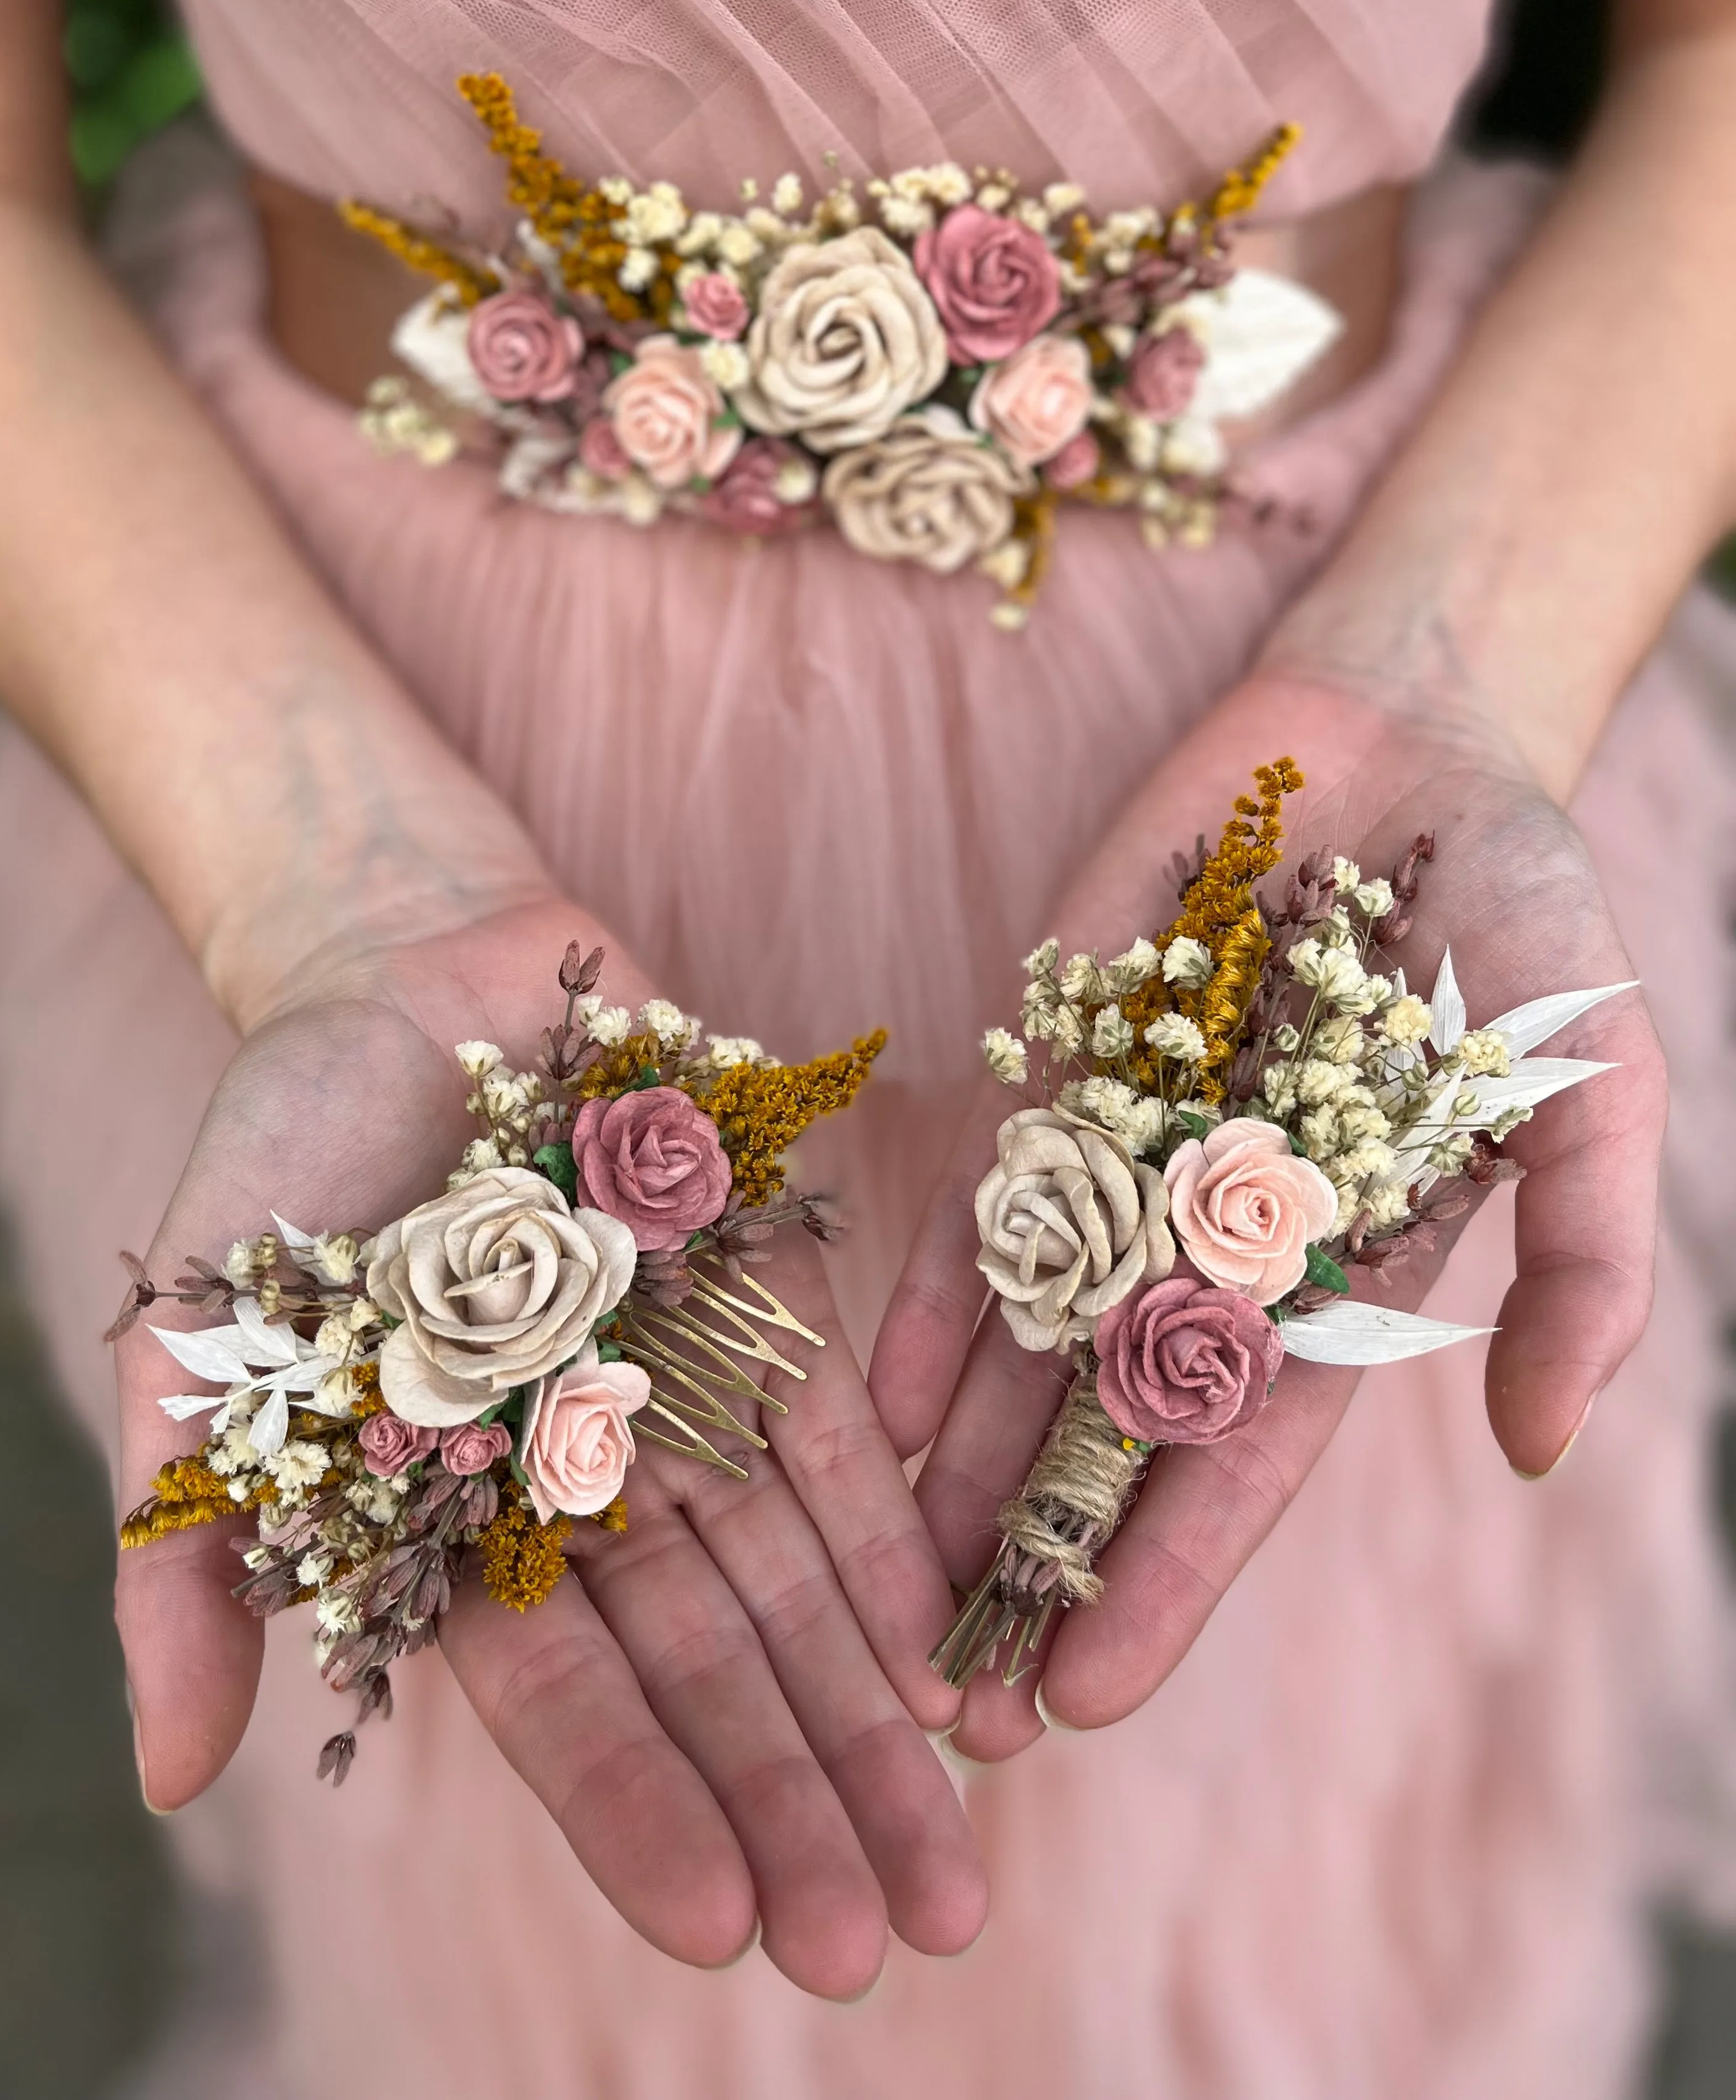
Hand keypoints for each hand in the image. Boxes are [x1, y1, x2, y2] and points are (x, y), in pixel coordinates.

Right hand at [115, 893, 981, 1996]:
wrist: (400, 971)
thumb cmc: (278, 1170)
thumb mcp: (199, 1358)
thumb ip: (184, 1561)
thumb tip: (170, 1784)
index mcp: (459, 1526)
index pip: (559, 1699)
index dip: (642, 1807)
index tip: (727, 1929)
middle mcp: (587, 1483)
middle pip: (706, 1664)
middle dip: (797, 1799)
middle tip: (889, 1938)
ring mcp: (680, 1392)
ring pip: (791, 1580)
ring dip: (874, 1714)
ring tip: (957, 1860)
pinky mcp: (759, 1295)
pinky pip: (835, 1439)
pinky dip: (894, 1546)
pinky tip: (960, 1664)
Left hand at [870, 668, 1663, 1760]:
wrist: (1404, 738)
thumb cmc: (1519, 919)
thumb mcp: (1591, 1087)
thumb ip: (1578, 1260)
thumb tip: (1541, 1449)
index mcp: (1340, 1279)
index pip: (1241, 1460)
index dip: (1166, 1573)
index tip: (1090, 1695)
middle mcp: (1215, 1246)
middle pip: (1108, 1435)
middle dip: (1034, 1563)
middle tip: (947, 1713)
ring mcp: (1119, 1163)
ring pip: (1018, 1347)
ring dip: (952, 1473)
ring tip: (878, 1601)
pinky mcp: (1047, 1072)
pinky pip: (970, 1208)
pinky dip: (915, 1305)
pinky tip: (859, 1409)